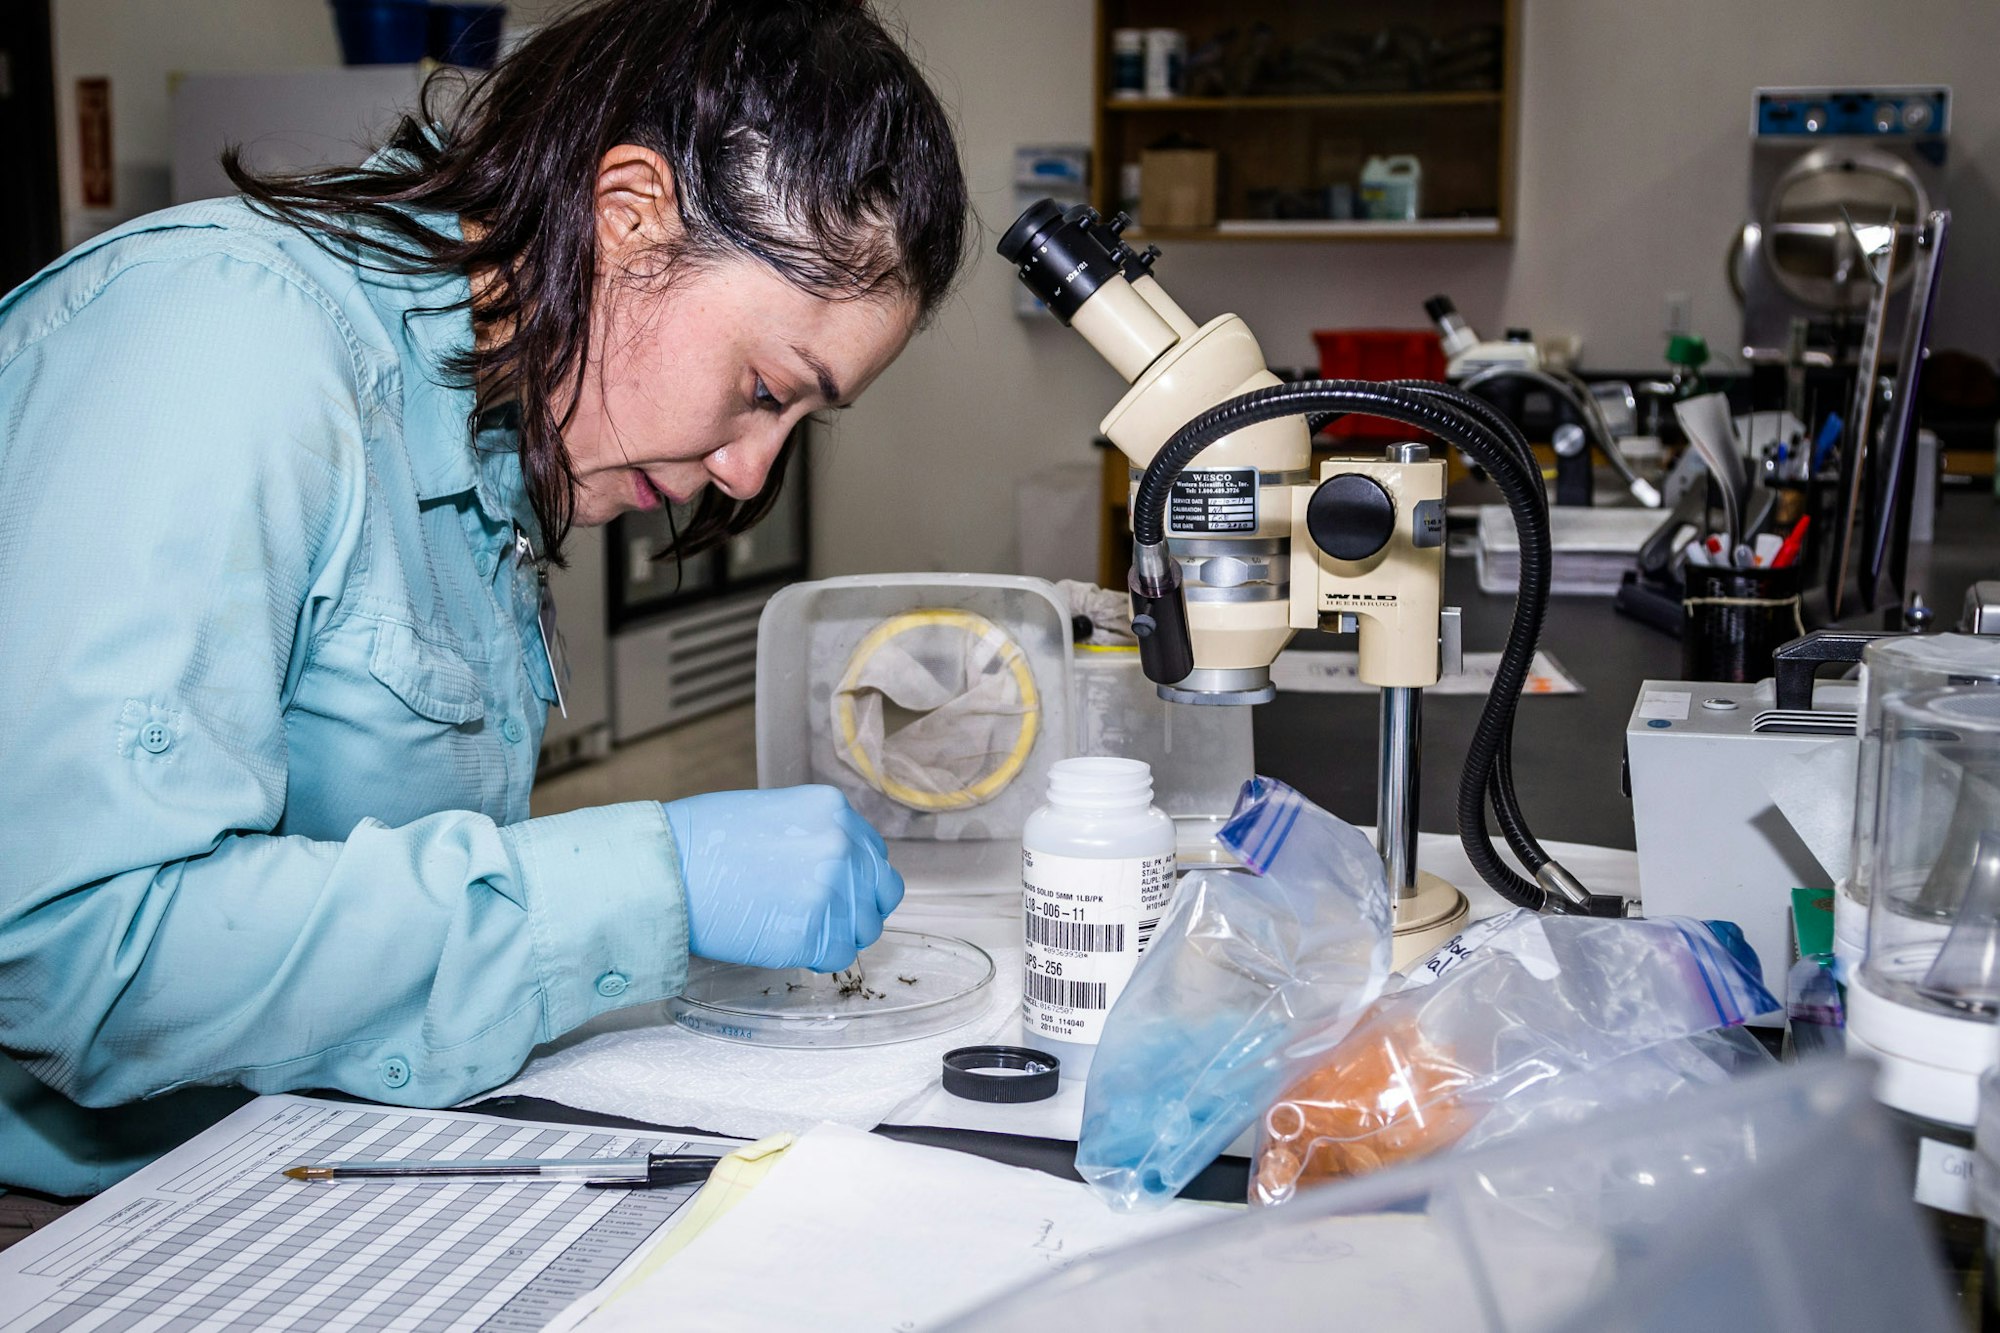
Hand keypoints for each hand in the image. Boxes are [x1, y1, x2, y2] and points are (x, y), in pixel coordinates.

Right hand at [661, 786, 903, 971]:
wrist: (665, 869)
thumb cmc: (701, 841)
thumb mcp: (770, 812)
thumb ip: (812, 834)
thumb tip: (831, 865)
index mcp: (832, 810)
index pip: (874, 854)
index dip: (859, 878)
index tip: (843, 891)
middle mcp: (841, 846)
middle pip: (882, 892)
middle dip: (859, 907)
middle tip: (828, 917)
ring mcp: (830, 890)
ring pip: (864, 928)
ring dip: (840, 933)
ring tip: (801, 928)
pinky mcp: (811, 933)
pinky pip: (838, 955)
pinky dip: (820, 956)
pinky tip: (792, 943)